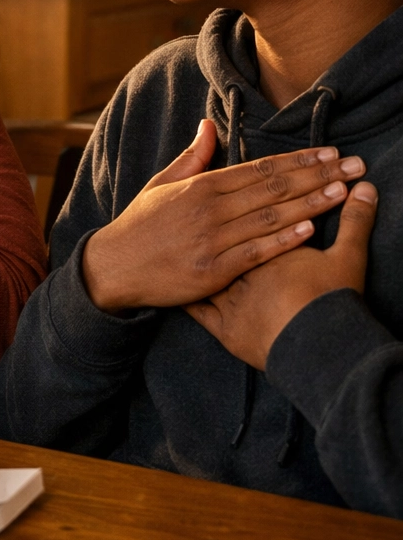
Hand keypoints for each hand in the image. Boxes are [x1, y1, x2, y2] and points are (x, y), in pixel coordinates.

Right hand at [81, 120, 366, 313]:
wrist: (113, 267)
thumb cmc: (140, 226)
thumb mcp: (161, 184)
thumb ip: (192, 157)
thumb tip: (209, 125)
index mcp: (199, 186)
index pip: (258, 168)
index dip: (297, 159)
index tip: (328, 151)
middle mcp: (208, 210)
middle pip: (272, 188)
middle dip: (316, 175)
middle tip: (352, 165)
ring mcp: (211, 240)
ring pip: (269, 217)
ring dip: (310, 203)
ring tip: (343, 191)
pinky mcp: (212, 271)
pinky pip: (255, 253)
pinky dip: (283, 240)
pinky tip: (310, 229)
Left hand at [185, 181, 377, 368]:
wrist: (321, 349)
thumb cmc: (333, 302)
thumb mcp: (348, 259)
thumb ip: (354, 222)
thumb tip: (367, 189)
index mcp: (261, 244)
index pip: (252, 213)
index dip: (246, 200)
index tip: (232, 193)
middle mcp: (237, 266)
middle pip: (221, 240)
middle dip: (211, 222)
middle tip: (203, 214)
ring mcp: (226, 297)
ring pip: (202, 271)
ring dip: (191, 255)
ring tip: (179, 239)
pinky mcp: (222, 327)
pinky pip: (196, 310)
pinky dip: (186, 298)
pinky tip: (173, 289)